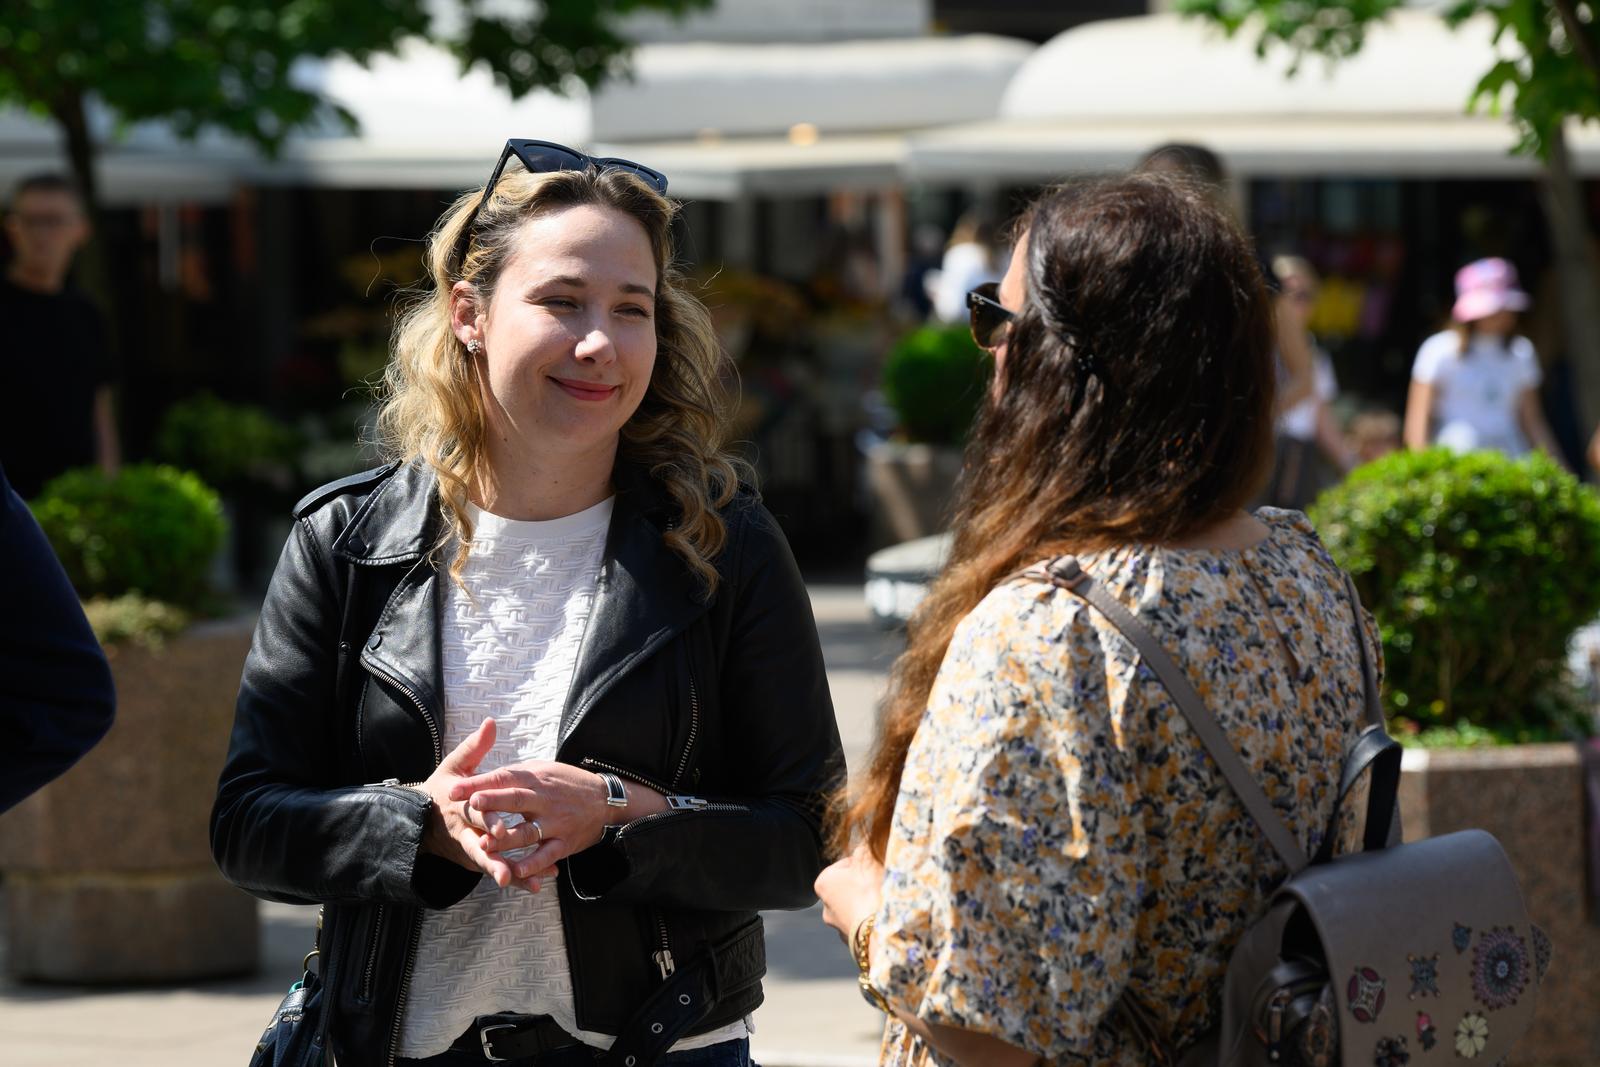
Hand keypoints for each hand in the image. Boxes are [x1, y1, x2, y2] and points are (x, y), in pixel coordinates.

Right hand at [417, 718, 519, 887]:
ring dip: (511, 874)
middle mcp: (464, 833)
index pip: (474, 815)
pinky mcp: (478, 860)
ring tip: (531, 883)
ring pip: (491, 864)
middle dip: (493, 860)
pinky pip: (500, 869)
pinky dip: (519, 878)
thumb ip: (474, 748)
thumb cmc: (442, 789)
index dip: (487, 822)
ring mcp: (471, 850)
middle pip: (479, 849)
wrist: (421, 819)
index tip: (501, 829)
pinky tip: (538, 884)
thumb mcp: (454, 766)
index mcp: (460, 808)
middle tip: (507, 873)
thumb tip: (490, 723)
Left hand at [449, 760, 661, 892]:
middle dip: (493, 803)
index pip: (504, 778)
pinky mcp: (565, 843)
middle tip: (470, 805)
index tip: (455, 789)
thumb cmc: (566, 784)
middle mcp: (545, 799)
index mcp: (536, 778)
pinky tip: (516, 871)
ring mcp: (556, 822)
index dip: (479, 783)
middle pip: (516, 800)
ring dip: (506, 840)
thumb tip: (481, 778)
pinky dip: (533, 864)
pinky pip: (547, 855)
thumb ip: (514, 775)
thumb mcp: (542, 769)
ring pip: (528, 831)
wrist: (605, 800)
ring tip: (484, 845)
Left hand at [814, 842, 885, 943]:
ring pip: (857, 908)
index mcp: (823, 883)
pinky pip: (865, 926)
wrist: (879, 931)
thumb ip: (864, 846)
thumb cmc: (871, 890)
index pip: (846, 864)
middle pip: (850, 887)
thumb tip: (865, 843)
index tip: (876, 865)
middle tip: (883, 881)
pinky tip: (885, 918)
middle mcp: (826, 907)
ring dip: (870, 903)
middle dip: (866, 883)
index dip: (864, 862)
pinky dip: (873, 921)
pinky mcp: (854, 944)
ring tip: (886, 900)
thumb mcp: (868, 857)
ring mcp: (839, 928)